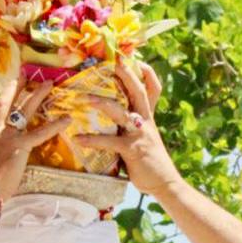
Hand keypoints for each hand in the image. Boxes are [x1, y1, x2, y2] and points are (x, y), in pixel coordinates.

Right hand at [0, 74, 70, 202]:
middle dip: (19, 88)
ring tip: (48, 84)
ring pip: (25, 110)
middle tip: (27, 74)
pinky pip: (41, 133)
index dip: (5, 97)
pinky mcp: (20, 147)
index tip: (11, 85)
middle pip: (9, 104)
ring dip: (37, 95)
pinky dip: (55, 125)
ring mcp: (9, 137)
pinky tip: (67, 119)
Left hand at [72, 60, 183, 196]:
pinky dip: (92, 140)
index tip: (136, 59)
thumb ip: (130, 127)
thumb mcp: (143, 139)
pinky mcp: (132, 150)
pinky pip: (109, 141)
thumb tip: (113, 119)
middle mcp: (145, 122)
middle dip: (127, 75)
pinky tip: (77, 139)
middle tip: (116, 61)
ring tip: (83, 99)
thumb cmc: (150, 162)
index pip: (152, 90)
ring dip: (101, 103)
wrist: (164, 183)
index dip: (147, 74)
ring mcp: (139, 135)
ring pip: (121, 112)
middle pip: (138, 92)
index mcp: (148, 118)